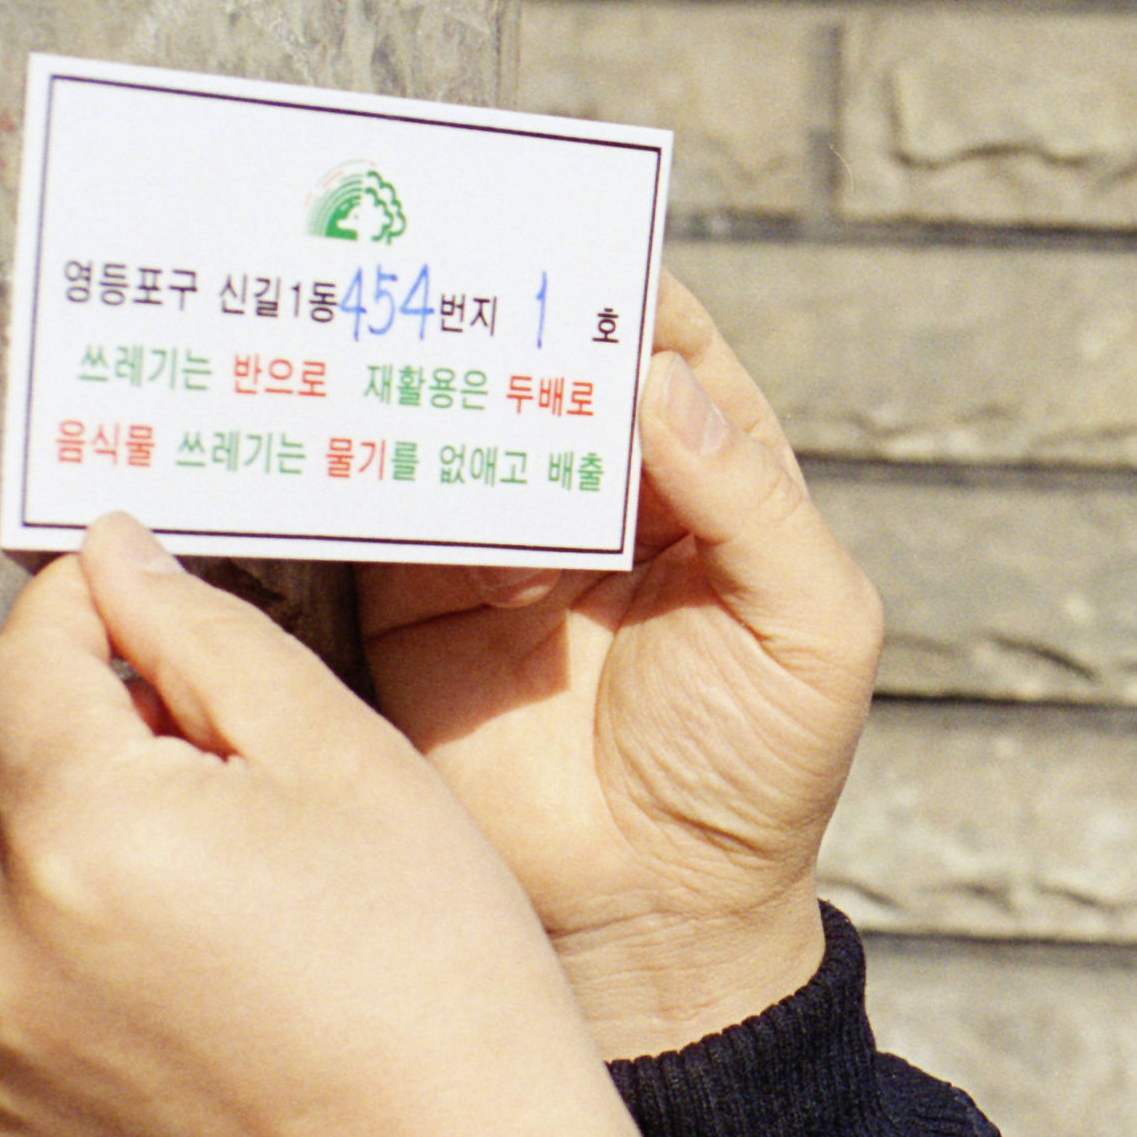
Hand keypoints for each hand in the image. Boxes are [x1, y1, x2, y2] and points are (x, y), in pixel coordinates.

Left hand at [0, 515, 681, 1136]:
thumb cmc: (435, 961)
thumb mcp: (344, 756)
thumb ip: (204, 635)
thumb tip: (108, 554)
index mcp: (82, 826)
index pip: (24, 659)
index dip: (89, 610)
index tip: (153, 603)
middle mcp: (5, 938)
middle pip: (3, 767)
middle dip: (93, 735)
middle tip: (228, 768)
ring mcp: (1, 1044)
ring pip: (8, 881)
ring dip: (85, 850)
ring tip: (230, 894)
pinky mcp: (20, 1123)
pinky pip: (22, 996)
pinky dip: (85, 966)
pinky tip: (201, 986)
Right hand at [362, 276, 882, 1056]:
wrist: (651, 917)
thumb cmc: (760, 778)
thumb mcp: (809, 626)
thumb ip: (747, 494)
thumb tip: (658, 370)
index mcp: (714, 482)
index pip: (664, 342)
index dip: (620, 276)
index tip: (562, 219)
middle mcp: (604, 497)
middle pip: (544, 362)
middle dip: (497, 301)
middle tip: (437, 231)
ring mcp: (505, 545)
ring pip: (459, 417)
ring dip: (417, 361)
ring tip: (368, 290)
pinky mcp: (419, 601)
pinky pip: (384, 503)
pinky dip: (357, 451)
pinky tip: (327, 398)